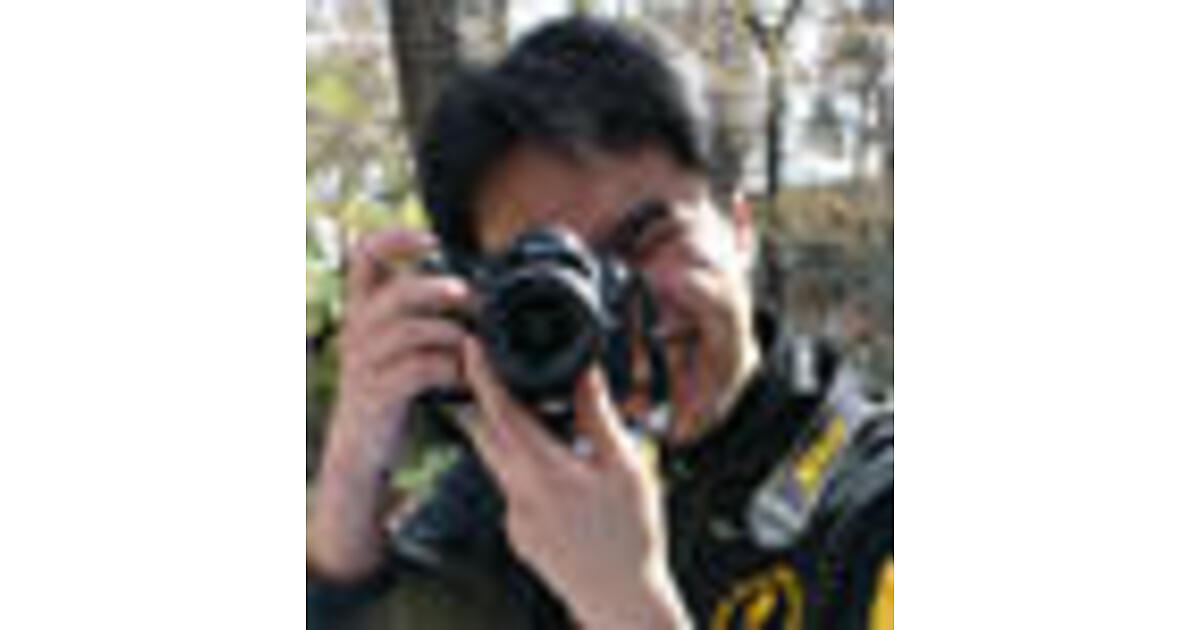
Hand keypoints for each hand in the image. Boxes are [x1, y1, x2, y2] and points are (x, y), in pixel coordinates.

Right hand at [309, 228, 471, 580]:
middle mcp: (357, 329)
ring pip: (409, 331)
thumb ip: (418, 313)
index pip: (365, 255)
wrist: (362, 446)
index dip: (395, 238)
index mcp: (363, 308)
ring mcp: (364, 362)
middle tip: (469, 296)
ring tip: (472, 343)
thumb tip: (469, 286)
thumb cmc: (390, 387)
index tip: (432, 239)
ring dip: (450, 333)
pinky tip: (463, 376)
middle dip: (437, 290)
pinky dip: (447, 369)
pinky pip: (416, 370)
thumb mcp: (397, 343)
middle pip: (395, 293)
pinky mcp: (378, 393)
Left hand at [458, 339, 691, 629]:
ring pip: (499, 461)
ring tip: (539, 416)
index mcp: (544, 472)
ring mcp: (514, 518)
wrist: (621, 601)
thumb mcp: (627, 468)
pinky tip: (560, 472)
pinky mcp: (518, 534)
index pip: (500, 412)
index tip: (472, 345)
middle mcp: (519, 494)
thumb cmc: (632, 539)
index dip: (483, 374)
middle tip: (499, 369)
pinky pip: (512, 488)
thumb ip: (600, 417)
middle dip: (488, 400)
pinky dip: (525, 468)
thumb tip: (585, 373)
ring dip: (509, 434)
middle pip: (487, 433)